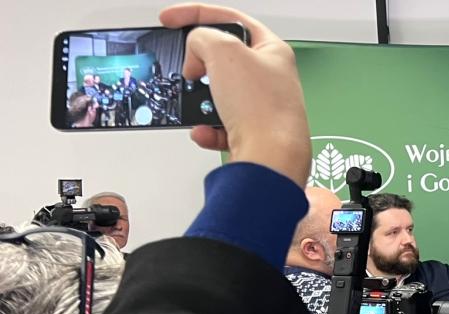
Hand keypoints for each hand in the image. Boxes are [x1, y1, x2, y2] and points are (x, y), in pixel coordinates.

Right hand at [161, 4, 310, 185]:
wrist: (272, 159)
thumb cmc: (263, 108)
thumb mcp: (224, 51)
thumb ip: (202, 37)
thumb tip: (197, 54)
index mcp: (273, 51)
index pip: (230, 19)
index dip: (196, 14)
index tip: (169, 18)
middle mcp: (271, 78)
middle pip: (224, 58)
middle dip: (200, 63)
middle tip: (189, 68)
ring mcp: (263, 107)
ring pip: (219, 94)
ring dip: (201, 99)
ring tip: (199, 104)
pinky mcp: (253, 133)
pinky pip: (220, 126)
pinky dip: (208, 128)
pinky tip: (205, 131)